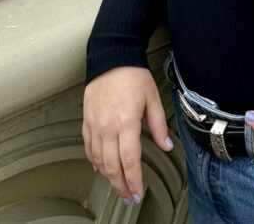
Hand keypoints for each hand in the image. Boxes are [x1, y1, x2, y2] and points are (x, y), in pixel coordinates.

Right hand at [82, 66, 173, 202]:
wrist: (112, 56)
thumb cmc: (133, 74)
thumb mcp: (153, 97)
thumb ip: (159, 125)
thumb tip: (167, 146)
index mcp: (126, 122)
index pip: (129, 160)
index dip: (134, 180)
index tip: (137, 193)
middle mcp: (108, 126)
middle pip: (111, 165)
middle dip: (120, 185)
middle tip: (127, 196)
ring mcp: (94, 124)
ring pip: (98, 159)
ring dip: (107, 176)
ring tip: (117, 185)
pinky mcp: (87, 120)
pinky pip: (88, 146)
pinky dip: (93, 160)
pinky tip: (100, 167)